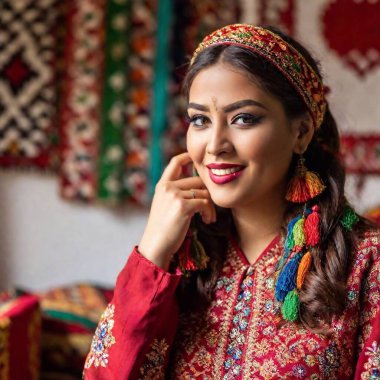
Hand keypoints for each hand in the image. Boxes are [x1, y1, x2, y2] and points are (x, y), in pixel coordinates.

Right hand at [138, 152, 215, 270]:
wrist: (155, 245)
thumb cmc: (162, 228)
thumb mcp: (164, 205)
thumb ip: (175, 193)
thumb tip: (197, 187)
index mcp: (162, 185)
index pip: (175, 162)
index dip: (187, 156)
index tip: (198, 159)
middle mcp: (168, 187)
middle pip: (198, 180)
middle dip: (207, 194)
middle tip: (209, 209)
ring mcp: (175, 195)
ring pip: (204, 193)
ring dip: (210, 206)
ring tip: (208, 218)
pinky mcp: (183, 206)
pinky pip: (205, 203)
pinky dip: (210, 212)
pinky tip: (207, 220)